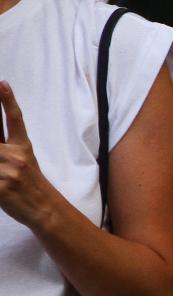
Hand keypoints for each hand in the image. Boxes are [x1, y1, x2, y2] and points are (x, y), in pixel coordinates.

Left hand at [0, 81, 52, 229]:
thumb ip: (4, 146)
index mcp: (23, 148)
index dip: (7, 101)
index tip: (2, 84)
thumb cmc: (30, 185)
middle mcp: (16, 157)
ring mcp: (9, 173)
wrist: (46, 211)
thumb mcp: (23, 161)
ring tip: (1, 172)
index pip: (14, 120)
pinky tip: (0, 185)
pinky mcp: (2, 189)